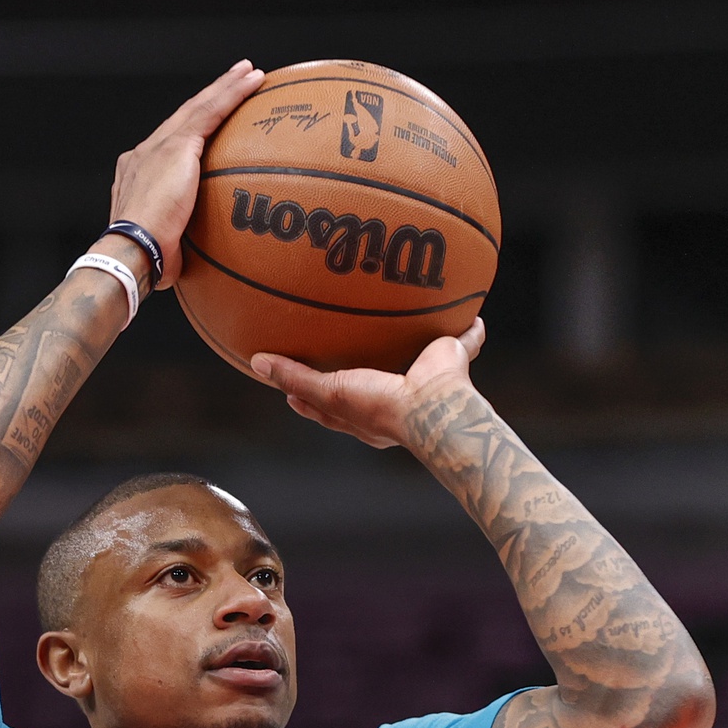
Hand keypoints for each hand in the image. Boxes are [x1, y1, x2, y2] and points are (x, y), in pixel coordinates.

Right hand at [109, 59, 263, 288]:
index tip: (211, 124)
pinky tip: (253, 80)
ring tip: (250, 72)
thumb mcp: (166, 246)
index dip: (193, 130)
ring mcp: (158, 146)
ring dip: (227, 87)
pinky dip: (233, 94)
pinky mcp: (176, 146)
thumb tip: (192, 259)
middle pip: (186, 118)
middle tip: (235, 79)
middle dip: (211, 98)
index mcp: (138, 173)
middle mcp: (144, 153)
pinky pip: (211, 112)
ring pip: (200, 107)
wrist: (132, 251)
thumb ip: (179, 240)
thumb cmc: (146, 261)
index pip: (172, 144)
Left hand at [251, 318, 487, 449]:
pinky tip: (472, 314)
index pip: (331, 404)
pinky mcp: (450, 360)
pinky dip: (470, 331)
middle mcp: (395, 397)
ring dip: (415, 342)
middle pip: (372, 379)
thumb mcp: (329, 392)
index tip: (292, 379)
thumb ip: (295, 377)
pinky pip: (464, 342)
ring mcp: (424, 380)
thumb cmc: (379, 407)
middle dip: (361, 364)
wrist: (431, 407)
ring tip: (408, 318)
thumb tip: (255, 362)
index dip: (311, 392)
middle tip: (343, 344)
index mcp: (367, 413)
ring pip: (416, 356)